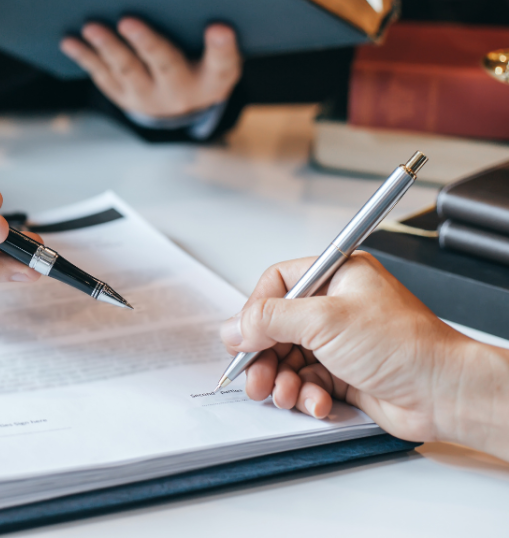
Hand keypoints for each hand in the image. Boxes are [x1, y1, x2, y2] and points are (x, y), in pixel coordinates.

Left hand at [59, 18, 240, 118]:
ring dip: (107, 47)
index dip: (222, 46)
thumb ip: (210, 29)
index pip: (223, 63)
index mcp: (214, 78)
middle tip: (128, 20)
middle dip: (146, 43)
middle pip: (165, 65)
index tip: (219, 27)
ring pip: (127, 70)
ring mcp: (148, 97)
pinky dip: (85, 56)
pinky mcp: (123, 96)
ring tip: (91, 26)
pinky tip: (68, 40)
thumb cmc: (202, 60)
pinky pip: (102, 75)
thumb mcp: (217, 51)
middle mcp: (182, 92)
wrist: (182, 105)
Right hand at [220, 253, 508, 455]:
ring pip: (288, 359)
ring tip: (284, 394)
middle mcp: (336, 306)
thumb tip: (235, 327)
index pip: (278, 284)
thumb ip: (270, 320)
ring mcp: (340, 342)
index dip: (256, 311)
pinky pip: (306, 382)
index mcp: (336, 276)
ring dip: (281, 380)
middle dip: (263, 355)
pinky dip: (305, 395)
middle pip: (277, 327)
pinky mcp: (344, 374)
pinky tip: (316, 402)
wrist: (443, 393)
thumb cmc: (404, 346)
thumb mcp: (325, 321)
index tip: (244, 336)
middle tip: (254, 376)